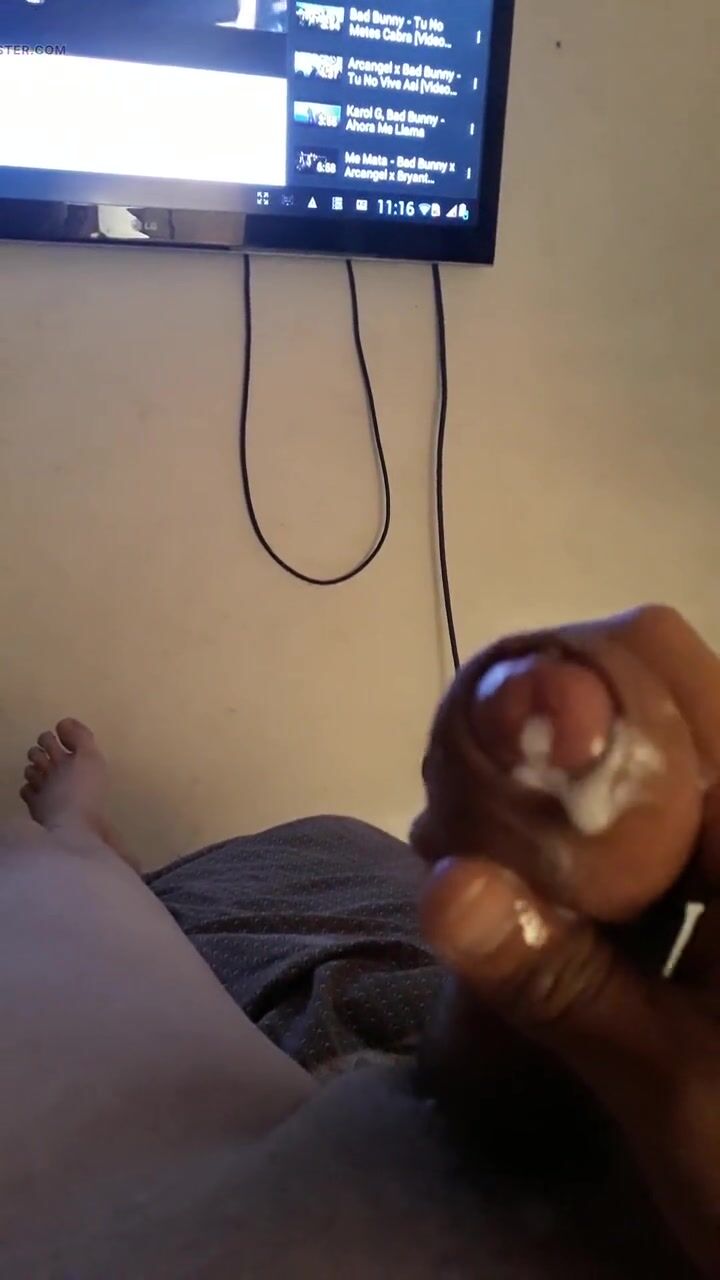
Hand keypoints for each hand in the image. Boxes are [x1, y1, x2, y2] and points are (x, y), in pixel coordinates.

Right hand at [412, 605, 719, 1276]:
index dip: (573, 670)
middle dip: (549, 746)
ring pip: (649, 776)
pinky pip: (659, 842)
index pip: (671, 666)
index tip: (485, 739)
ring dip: (561, 804)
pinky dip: (594, 856)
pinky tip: (532, 903)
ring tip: (476, 857)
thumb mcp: (670, 1083)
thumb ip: (556, 980)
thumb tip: (437, 888)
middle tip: (461, 817)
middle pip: (651, 714)